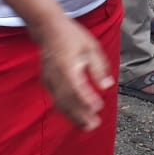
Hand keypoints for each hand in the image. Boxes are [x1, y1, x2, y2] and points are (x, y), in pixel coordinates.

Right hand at [34, 15, 113, 130]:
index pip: (77, 88)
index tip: (98, 108)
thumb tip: (107, 86)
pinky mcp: (46, 81)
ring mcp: (49, 79)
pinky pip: (56, 99)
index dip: (87, 100)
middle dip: (80, 115)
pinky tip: (74, 115)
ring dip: (72, 116)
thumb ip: (99, 68)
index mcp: (68, 66)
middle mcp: (56, 76)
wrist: (48, 29)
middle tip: (93, 126)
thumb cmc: (72, 36)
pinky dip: (65, 109)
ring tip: (85, 126)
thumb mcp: (91, 47)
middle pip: (67, 100)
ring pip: (60, 103)